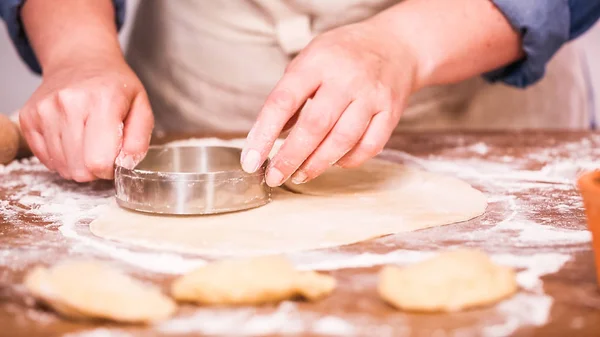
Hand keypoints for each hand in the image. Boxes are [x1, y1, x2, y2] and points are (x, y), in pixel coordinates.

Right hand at [19, 58, 153, 181]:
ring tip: (87, 142)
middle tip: (103, 150)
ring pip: (61, 167)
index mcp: (103, 101)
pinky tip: (71, 139)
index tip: (115, 158)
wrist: (81, 60)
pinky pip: (44, 159)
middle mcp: (69, 104)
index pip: (99, 161)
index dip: (111, 169)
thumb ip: (139, 139)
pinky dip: (60, 157)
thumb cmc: (114, 86)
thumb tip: (126, 166)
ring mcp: (44, 110)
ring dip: (77, 164)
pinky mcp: (28, 117)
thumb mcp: (141, 106)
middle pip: (79, 169)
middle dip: (95, 169)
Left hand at [241, 21, 417, 186]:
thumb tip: (267, 137)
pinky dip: (349, 160)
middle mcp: (346, 78)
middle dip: (290, 157)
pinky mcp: (391, 112)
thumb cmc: (344, 54)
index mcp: (317, 62)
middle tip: (274, 176)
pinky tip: (334, 163)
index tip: (250, 160)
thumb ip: (289, 95)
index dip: (263, 134)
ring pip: (342, 140)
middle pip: (314, 126)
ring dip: (317, 164)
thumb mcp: (310, 60)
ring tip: (299, 176)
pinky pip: (369, 146)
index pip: (283, 101)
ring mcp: (371, 96)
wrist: (397, 44)